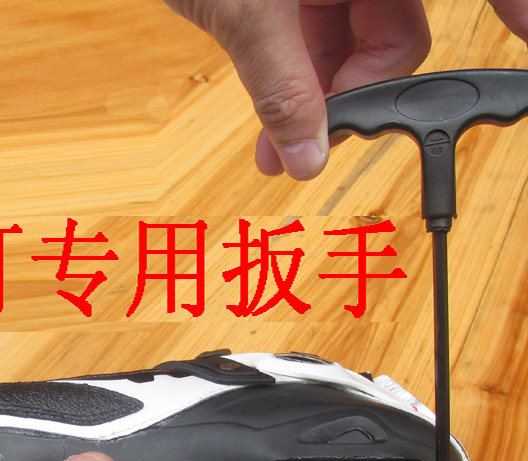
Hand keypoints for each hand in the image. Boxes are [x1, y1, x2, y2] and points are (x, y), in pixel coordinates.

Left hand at [165, 0, 527, 179]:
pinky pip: (320, 31)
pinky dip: (297, 72)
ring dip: (317, 97)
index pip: (446, 2)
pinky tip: (272, 116)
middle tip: (318, 146)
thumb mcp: (247, 12)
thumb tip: (307, 158)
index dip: (512, 11)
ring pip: (352, 41)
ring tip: (276, 149)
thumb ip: (281, 86)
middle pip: (394, 37)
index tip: (524, 40)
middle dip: (355, 98)